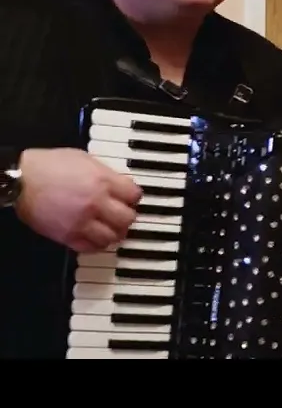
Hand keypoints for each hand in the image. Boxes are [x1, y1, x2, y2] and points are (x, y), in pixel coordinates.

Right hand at [14, 148, 142, 252]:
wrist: (21, 181)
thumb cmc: (48, 165)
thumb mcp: (84, 159)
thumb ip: (106, 173)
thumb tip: (119, 183)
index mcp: (103, 181)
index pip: (135, 195)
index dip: (133, 196)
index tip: (129, 197)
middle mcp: (97, 203)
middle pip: (128, 218)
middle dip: (127, 215)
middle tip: (121, 214)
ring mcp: (82, 221)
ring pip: (113, 237)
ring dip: (114, 232)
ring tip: (110, 227)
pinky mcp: (67, 236)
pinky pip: (92, 247)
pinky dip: (97, 244)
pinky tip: (95, 237)